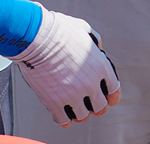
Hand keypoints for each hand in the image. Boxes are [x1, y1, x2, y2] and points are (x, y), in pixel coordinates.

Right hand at [12, 4, 120, 126]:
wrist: (36, 36)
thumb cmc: (58, 30)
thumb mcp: (83, 29)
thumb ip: (94, 41)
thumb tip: (97, 48)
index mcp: (101, 66)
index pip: (114, 91)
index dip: (111, 96)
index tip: (107, 98)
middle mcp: (90, 84)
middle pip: (100, 108)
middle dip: (96, 106)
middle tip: (89, 103)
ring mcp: (72, 95)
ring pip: (82, 117)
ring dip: (79, 112)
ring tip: (73, 107)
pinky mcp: (54, 102)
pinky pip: (63, 121)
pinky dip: (64, 119)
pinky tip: (61, 113)